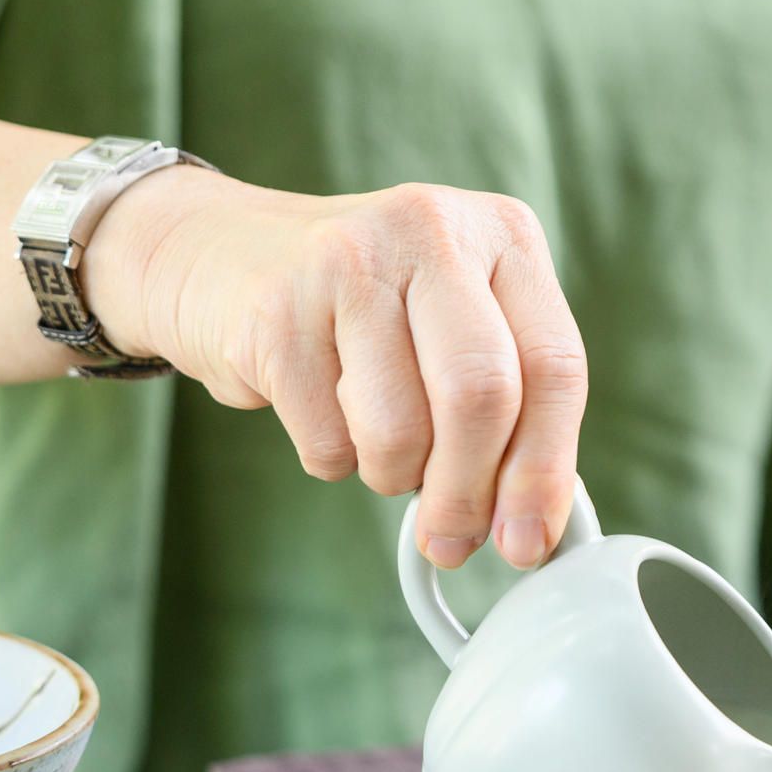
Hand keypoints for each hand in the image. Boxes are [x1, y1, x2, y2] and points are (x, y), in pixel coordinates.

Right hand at [94, 168, 587, 568]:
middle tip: (450, 539)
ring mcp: (349, 261)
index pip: (554, 366)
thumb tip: (532, 529)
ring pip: (401, 431)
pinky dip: (331, 458)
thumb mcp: (454, 326)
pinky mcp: (277, 309)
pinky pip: (328, 442)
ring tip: (376, 444)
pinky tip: (318, 410)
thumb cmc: (361, 313)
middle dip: (467, 493)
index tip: (528, 540)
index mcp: (502, 234)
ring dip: (390, 475)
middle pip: (481, 397)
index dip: (544, 470)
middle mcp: (433, 231)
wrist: (217, 255)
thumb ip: (509, 406)